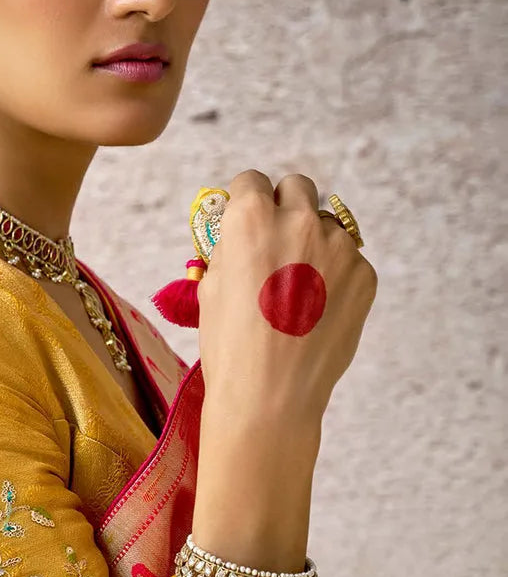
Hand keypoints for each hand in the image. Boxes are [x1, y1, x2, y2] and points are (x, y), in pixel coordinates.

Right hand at [197, 171, 376, 424]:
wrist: (269, 395)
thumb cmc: (231, 344)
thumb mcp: (211, 286)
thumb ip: (229, 248)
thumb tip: (241, 233)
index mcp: (252, 217)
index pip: (252, 181)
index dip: (246, 201)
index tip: (248, 218)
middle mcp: (299, 221)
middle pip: (297, 188)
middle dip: (285, 208)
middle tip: (277, 242)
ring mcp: (338, 247)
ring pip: (327, 225)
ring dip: (314, 243)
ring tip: (299, 288)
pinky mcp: (364, 275)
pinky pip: (349, 260)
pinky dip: (335, 276)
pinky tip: (317, 310)